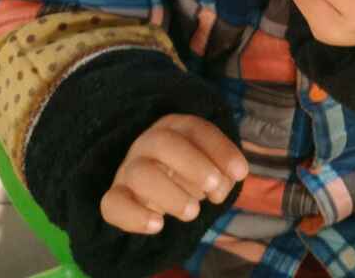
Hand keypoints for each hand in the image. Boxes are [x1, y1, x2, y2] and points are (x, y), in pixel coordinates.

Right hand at [99, 114, 246, 234]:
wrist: (153, 193)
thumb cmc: (188, 175)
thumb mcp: (208, 168)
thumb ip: (220, 171)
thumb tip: (227, 179)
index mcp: (174, 128)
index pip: (195, 129)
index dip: (220, 149)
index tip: (240, 173)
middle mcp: (148, 143)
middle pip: (164, 142)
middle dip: (193, 164)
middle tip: (215, 187)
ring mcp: (129, 170)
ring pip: (141, 173)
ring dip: (170, 193)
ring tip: (193, 212)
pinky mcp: (116, 197)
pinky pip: (113, 204)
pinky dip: (135, 216)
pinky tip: (158, 225)